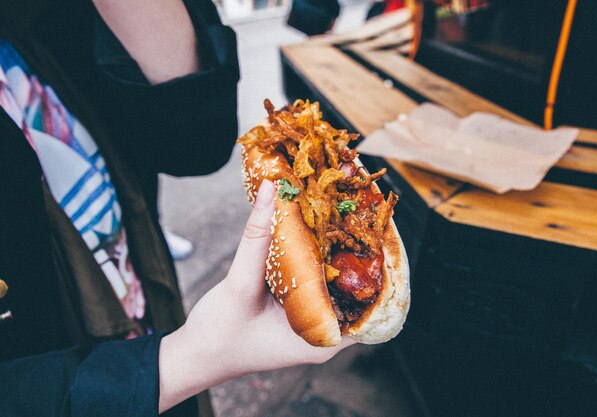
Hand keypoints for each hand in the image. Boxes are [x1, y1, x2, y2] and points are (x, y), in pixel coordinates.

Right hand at [158, 180, 353, 412]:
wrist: (193, 355)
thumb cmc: (218, 334)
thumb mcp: (239, 284)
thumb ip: (256, 238)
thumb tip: (273, 190)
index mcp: (322, 339)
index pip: (368, 304)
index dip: (378, 269)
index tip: (376, 231)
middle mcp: (323, 334)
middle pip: (353, 290)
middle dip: (356, 253)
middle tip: (359, 213)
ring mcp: (310, 324)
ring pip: (334, 284)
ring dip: (335, 253)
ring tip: (343, 216)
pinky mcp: (295, 313)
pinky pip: (314, 284)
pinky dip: (313, 260)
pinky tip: (313, 232)